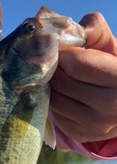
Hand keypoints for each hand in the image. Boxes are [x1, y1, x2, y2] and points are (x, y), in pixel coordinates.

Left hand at [49, 12, 116, 142]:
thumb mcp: (111, 46)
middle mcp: (110, 106)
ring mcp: (94, 124)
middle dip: (56, 70)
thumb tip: (66, 29)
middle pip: (61, 82)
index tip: (65, 53)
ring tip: (60, 80)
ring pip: (54, 99)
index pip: (75, 64)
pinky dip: (54, 102)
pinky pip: (54, 113)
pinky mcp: (80, 134)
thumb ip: (95, 29)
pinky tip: (64, 96)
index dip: (65, 54)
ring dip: (52, 87)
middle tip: (58, 66)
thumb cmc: (114, 69)